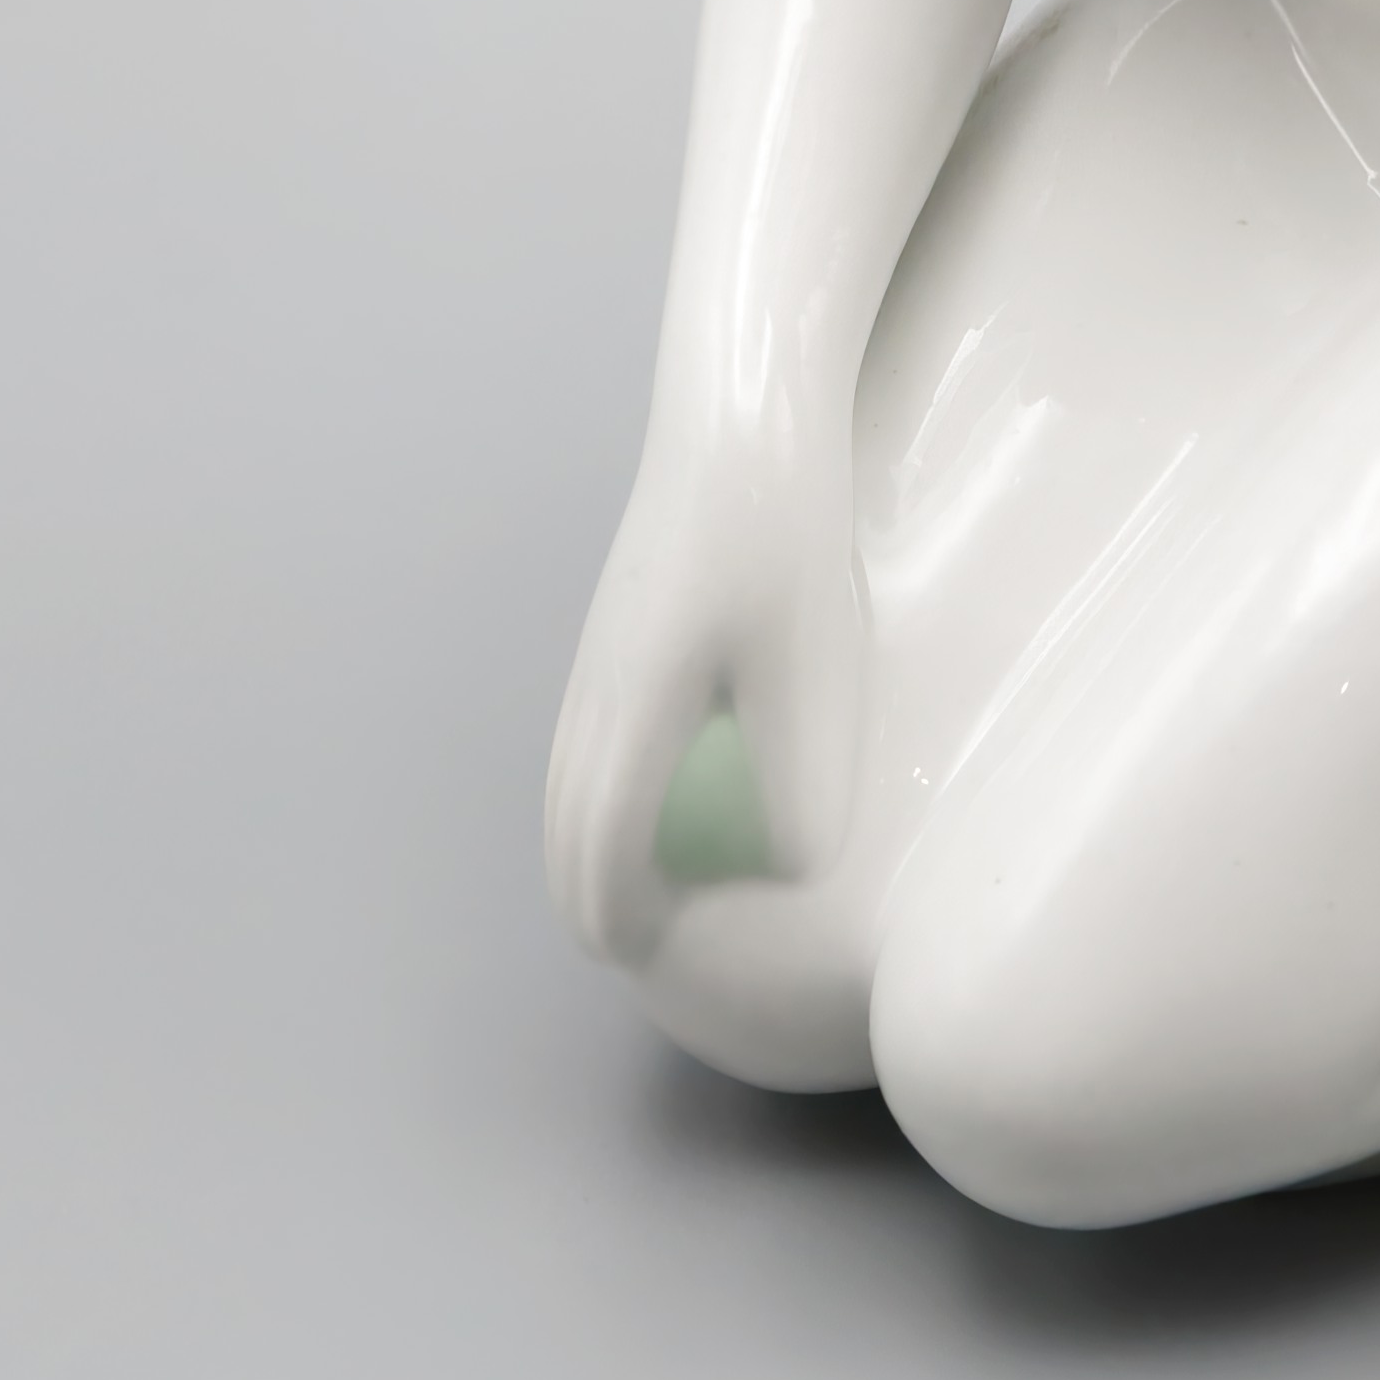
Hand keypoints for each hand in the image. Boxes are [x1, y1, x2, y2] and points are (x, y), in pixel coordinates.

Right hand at [541, 409, 865, 968]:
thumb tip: (791, 874)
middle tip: (642, 946)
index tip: (652, 960)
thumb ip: (805, 785)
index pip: (600, 848)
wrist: (743, 418)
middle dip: (589, 896)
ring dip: (588, 845)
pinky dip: (597, 791)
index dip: (620, 918)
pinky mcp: (619, 621)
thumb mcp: (817, 670)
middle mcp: (596, 686)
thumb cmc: (788, 541)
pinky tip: (656, 789)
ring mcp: (599, 648)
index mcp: (633, 709)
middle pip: (562, 823)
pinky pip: (584, 737)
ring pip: (564, 778)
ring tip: (646, 887)